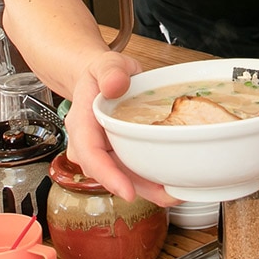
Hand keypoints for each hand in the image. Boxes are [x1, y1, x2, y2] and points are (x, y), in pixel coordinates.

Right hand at [63, 50, 177, 206]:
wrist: (100, 79)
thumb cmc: (102, 73)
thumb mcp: (106, 64)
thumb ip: (110, 72)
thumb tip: (115, 85)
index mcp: (82, 123)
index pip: (90, 154)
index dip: (108, 176)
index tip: (128, 191)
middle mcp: (90, 144)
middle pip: (110, 174)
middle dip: (138, 188)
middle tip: (169, 195)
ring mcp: (104, 152)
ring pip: (123, 176)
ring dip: (148, 189)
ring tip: (177, 192)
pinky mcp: (117, 155)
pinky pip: (131, 171)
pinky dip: (150, 179)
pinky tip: (172, 182)